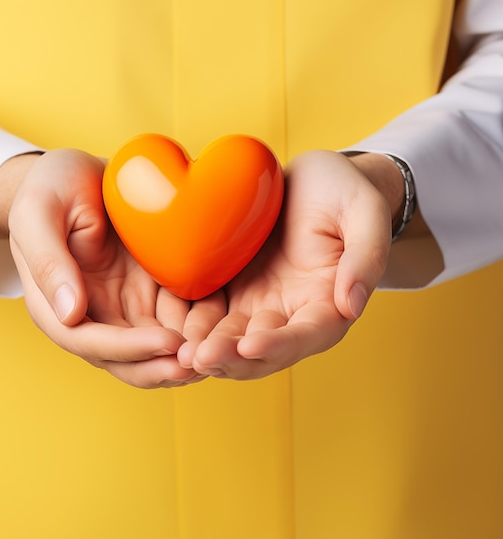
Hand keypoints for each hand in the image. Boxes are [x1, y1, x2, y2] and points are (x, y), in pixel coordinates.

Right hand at [0, 149, 224, 387]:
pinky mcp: (151, 291)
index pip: (89, 342)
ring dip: (183, 357)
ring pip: (155, 348)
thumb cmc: (51, 186)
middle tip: (201, 362)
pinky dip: (196, 329)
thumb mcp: (39, 213)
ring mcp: (124, 306)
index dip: (128, 349)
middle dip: (162, 367)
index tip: (166, 342)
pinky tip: (224, 327)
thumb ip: (48, 261)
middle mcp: (93, 314)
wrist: (79, 173)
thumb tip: (70, 315)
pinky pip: (176, 318)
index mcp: (57, 305)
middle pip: (127, 360)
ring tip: (219, 353)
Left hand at [177, 150, 396, 379]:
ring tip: (181, 354)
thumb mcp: (364, 214)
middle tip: (200, 358)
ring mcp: (261, 305)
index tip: (251, 345)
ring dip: (210, 351)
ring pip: (234, 340)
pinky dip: (196, 327)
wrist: (313, 179)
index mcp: (329, 304)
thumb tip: (353, 305)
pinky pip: (213, 315)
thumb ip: (365, 257)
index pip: (307, 335)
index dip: (280, 345)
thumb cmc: (345, 193)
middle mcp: (293, 314)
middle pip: (264, 349)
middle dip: (233, 358)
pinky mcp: (236, 291)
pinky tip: (173, 331)